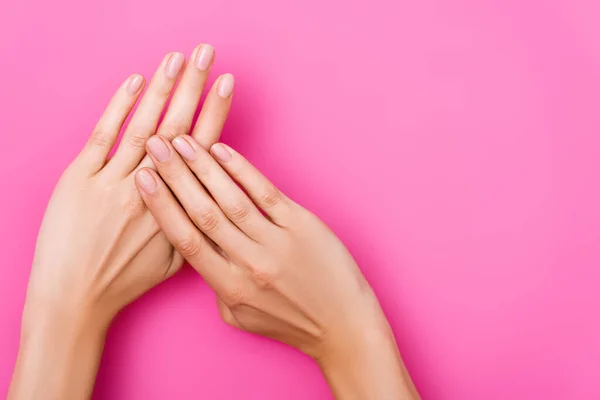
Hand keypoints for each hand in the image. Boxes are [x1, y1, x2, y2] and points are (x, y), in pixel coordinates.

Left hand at [9, 44, 232, 399]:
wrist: (74, 297)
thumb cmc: (124, 282)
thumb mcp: (172, 262)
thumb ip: (195, 227)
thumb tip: (212, 203)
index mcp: (175, 207)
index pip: (201, 151)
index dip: (215, 114)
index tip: (227, 86)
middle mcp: (148, 188)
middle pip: (176, 128)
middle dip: (194, 87)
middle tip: (207, 54)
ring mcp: (112, 182)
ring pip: (143, 126)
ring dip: (161, 89)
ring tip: (178, 59)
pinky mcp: (80, 180)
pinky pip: (103, 137)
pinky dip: (118, 108)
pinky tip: (134, 82)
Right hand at [136, 136, 419, 398]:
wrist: (343, 325)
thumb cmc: (290, 321)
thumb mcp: (241, 316)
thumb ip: (217, 285)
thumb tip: (202, 252)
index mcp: (229, 288)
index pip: (187, 240)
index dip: (161, 207)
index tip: (141, 179)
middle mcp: (250, 264)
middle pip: (203, 212)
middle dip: (174, 176)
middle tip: (154, 146)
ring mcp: (278, 243)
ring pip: (230, 199)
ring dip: (202, 167)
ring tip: (181, 141)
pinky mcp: (302, 226)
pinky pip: (266, 193)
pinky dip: (242, 170)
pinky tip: (222, 150)